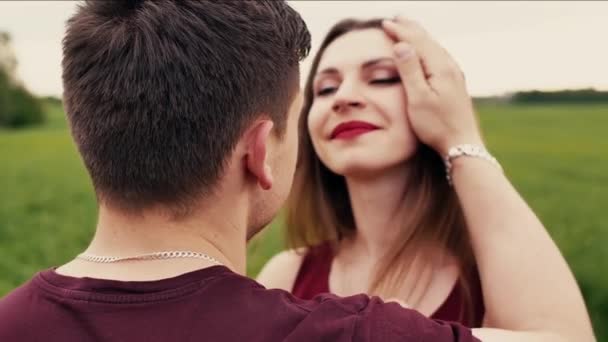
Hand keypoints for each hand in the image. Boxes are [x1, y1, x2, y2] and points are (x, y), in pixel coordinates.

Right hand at [382, 17, 483, 155]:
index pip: (417, 42)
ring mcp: (454, 75)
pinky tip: (426, 53)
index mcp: (440, 68)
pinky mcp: (455, 84)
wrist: (462, 144)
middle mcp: (450, 67)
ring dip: (419, 37)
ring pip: (434, 48)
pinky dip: (427, 49)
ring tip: (409, 29)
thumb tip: (401, 45)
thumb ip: (409, 70)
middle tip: (396, 18)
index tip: (385, 24)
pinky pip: (438, 57)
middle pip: (428, 41)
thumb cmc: (437, 125)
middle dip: (411, 28)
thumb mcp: (417, 98)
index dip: (400, 31)